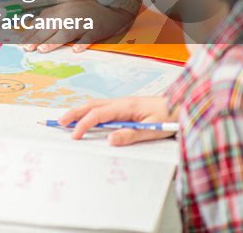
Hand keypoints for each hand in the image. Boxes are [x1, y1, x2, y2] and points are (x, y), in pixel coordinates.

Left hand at [21, 0, 134, 52]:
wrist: (108, 3)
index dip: (30, 34)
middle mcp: (68, 16)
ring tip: (43, 50)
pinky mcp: (95, 29)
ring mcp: (82, 23)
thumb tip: (32, 27)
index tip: (21, 44)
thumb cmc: (83, 9)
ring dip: (54, 42)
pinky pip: (88, 37)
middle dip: (37, 39)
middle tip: (27, 49)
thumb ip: (49, 18)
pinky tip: (76, 50)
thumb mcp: (63, 9)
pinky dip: (82, 43)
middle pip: (50, 29)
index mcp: (58, 12)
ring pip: (66, 33)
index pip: (41, 23)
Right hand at [56, 96, 176, 145]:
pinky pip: (102, 107)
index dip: (84, 125)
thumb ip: (131, 135)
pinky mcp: (125, 106)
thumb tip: (110, 140)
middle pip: (91, 105)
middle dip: (73, 113)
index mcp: (125, 107)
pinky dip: (89, 111)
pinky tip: (86, 117)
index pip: (98, 115)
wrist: (183, 105)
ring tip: (67, 120)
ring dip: (79, 111)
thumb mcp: (152, 129)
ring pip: (95, 104)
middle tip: (60, 123)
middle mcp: (121, 102)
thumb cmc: (170, 117)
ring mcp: (122, 103)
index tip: (75, 136)